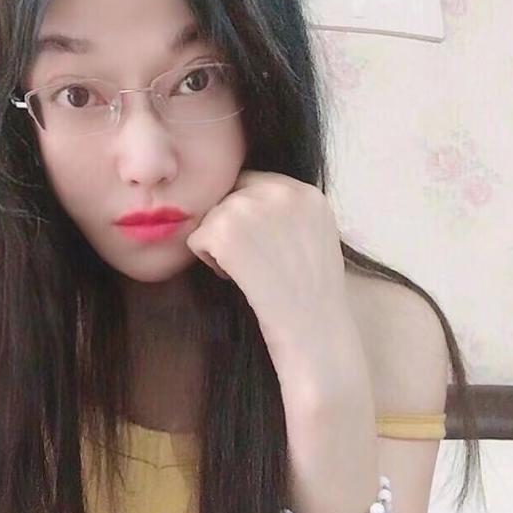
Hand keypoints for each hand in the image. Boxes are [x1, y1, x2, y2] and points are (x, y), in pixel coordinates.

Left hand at [185, 169, 349, 355]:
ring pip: (211, 217)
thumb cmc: (312, 298)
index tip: (254, 244)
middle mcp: (280, 192)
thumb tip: (249, 202)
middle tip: (251, 262)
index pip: (255, 183)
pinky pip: (196, 238)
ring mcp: (251, 208)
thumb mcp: (316, 238)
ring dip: (219, 245)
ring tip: (247, 273)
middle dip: (231, 227)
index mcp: (306, 194)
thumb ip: (289, 214)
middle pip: (230, 196)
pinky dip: (208, 261)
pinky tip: (235, 278)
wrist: (312, 330)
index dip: (247, 214)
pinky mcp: (225, 230)